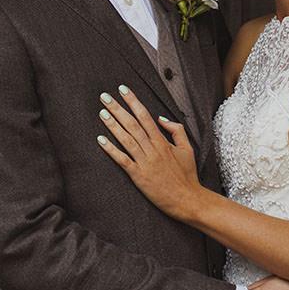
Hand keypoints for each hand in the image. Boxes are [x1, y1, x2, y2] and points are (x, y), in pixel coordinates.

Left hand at [96, 85, 201, 219]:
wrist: (187, 199)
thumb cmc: (187, 175)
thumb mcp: (187, 148)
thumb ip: (176, 130)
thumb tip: (161, 118)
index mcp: (163, 142)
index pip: (145, 116)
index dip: (133, 101)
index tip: (123, 90)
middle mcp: (152, 149)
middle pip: (132, 124)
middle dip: (118, 108)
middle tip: (105, 96)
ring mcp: (144, 163)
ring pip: (126, 139)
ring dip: (113, 125)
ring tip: (102, 112)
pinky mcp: (138, 176)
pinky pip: (122, 160)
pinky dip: (111, 150)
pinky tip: (101, 140)